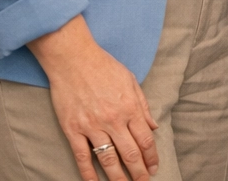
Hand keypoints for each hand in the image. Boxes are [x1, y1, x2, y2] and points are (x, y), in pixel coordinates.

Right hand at [28, 15, 158, 180]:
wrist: (73, 59)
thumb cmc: (104, 67)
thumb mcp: (130, 81)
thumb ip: (143, 106)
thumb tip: (154, 127)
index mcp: (130, 108)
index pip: (145, 140)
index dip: (151, 157)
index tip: (154, 168)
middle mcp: (113, 120)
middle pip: (130, 153)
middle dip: (139, 172)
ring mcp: (92, 126)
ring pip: (108, 159)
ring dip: (118, 177)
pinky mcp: (73, 129)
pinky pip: (82, 156)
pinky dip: (88, 173)